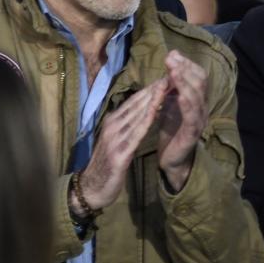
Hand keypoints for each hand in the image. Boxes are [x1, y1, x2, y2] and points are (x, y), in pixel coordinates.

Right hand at [78, 77, 167, 211]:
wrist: (91, 189)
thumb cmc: (106, 163)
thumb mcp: (117, 139)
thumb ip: (128, 124)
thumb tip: (144, 109)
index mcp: (113, 121)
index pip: (135, 100)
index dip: (152, 88)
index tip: (168, 76)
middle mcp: (113, 125)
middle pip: (137, 103)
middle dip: (155, 89)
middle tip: (172, 73)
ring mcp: (114, 138)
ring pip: (137, 114)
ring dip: (153, 99)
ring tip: (167, 85)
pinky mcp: (119, 153)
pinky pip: (135, 134)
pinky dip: (146, 120)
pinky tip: (156, 111)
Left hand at [157, 50, 208, 191]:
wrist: (171, 160)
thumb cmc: (171, 131)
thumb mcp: (170, 105)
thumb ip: (171, 88)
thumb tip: (171, 64)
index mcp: (197, 100)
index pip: (198, 76)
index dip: (187, 64)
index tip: (173, 54)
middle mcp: (202, 107)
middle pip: (199, 82)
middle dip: (185, 68)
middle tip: (171, 57)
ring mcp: (199, 120)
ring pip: (197, 96)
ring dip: (184, 81)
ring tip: (173, 70)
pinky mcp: (192, 133)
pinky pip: (191, 115)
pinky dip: (186, 102)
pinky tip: (178, 94)